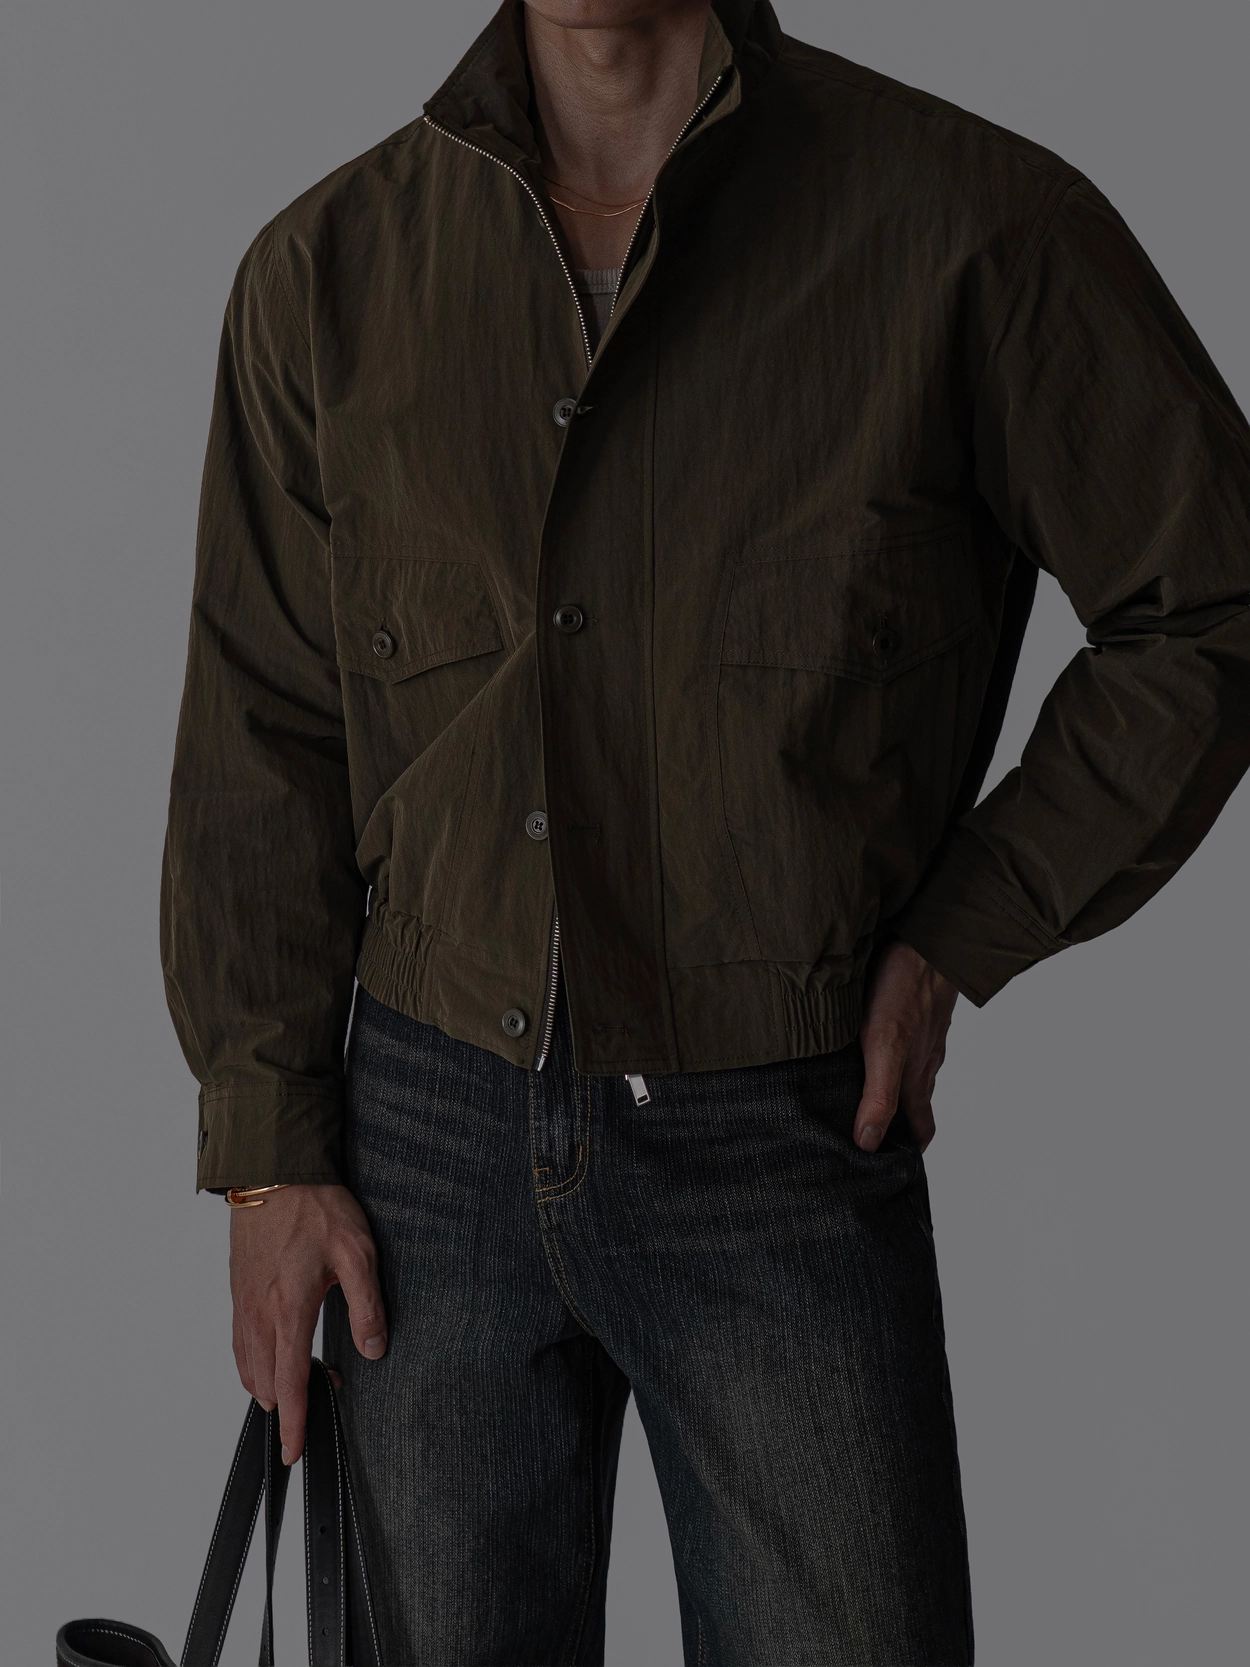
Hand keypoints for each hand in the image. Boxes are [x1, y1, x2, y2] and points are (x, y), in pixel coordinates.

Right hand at [229, 1183, 385, 1463]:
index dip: (294, 1422)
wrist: (273, 1170)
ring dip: (267, 1387)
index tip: (294, 1452)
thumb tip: (373, 1349)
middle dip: (285, 1407)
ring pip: (246, 1364)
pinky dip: (251, 1363)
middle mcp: (259, 1312)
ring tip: (294, 1392)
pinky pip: (238, 1341)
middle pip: (264, 1382)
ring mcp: (243, 1301)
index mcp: (290, 1308)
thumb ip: (367, 1305)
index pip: (291, 1381)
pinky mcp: (237, 1289)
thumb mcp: (358, 1252)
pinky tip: (268, 1360)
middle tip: (315, 1411)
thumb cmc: (316, 1206)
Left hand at [853, 940, 958, 1153]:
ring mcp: (923, 1034)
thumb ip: (879, 1094)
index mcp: (915, 1077)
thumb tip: (867, 1142)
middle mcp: (923, 1060)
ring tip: (863, 1096)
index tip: (890, 1171)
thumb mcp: (884, 1046)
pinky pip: (908, 1043)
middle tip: (870, 1139)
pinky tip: (871, 1044)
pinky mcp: (917, 1010)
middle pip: (914, 1105)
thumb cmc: (906, 990)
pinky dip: (892, 1055)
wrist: (929, 938)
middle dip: (897, 1126)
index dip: (908, 1152)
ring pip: (910, 1072)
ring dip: (892, 1089)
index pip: (920, 1130)